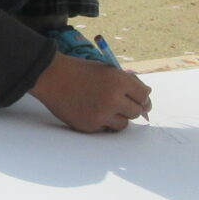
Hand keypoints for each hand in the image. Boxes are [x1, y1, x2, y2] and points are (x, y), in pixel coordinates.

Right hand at [29, 52, 152, 132]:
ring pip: (123, 124)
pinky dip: (104, 122)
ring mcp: (102, 115)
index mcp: (120, 81)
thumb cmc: (80, 71)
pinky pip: (106, 129)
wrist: (52, 78)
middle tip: (124, 105)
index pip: (143, 96)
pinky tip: (94, 112)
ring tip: (107, 109)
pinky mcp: (90, 126)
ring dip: (119, 117)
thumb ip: (127, 82)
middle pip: (136, 112)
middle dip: (132, 107)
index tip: (140, 100)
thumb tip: (146, 94)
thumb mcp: (107, 70)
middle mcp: (113, 100)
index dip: (143, 98)